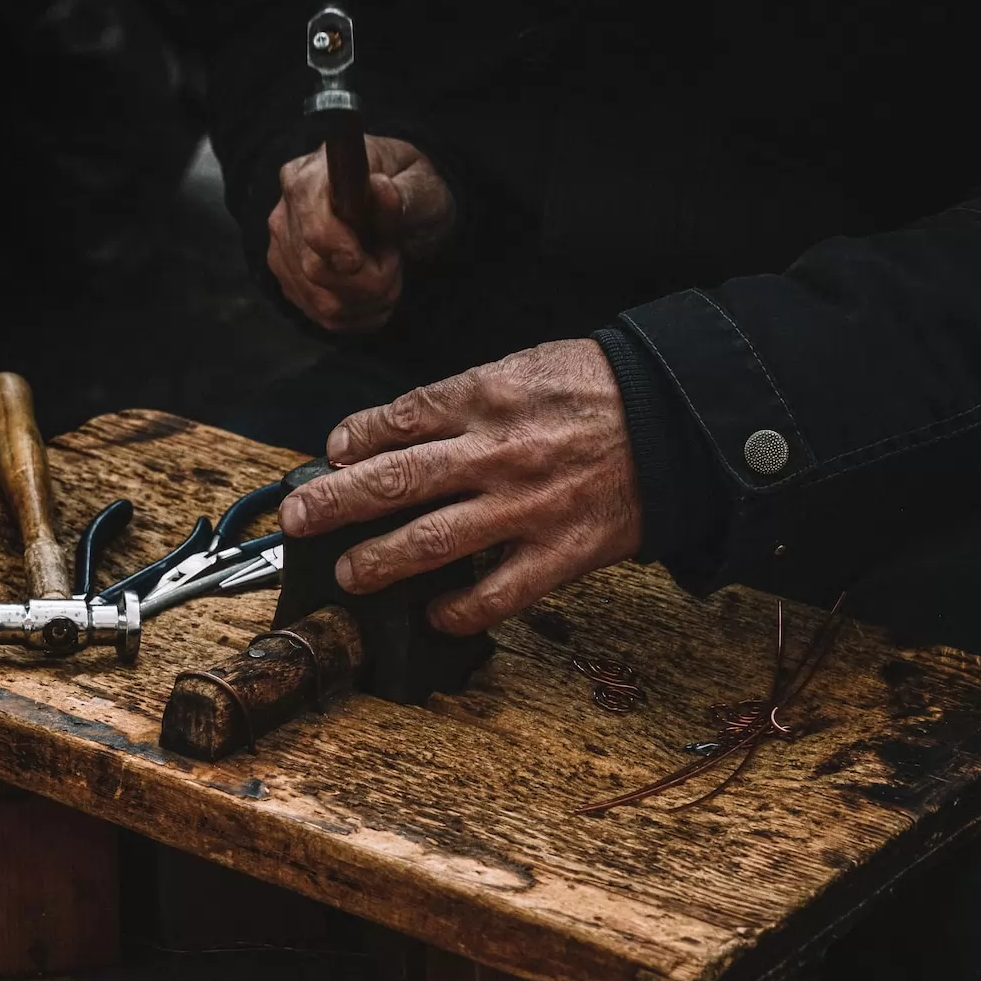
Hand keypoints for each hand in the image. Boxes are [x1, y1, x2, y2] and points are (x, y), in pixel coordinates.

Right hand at [266, 134, 454, 332]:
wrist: (397, 202)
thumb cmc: (407, 188)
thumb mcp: (421, 185)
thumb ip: (404, 193)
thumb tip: (380, 189)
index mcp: (312, 176)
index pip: (312, 223)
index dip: (338, 248)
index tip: (365, 259)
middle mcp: (287, 212)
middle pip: (317, 269)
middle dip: (368, 281)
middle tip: (394, 262)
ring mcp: (284, 248)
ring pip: (322, 300)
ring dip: (367, 302)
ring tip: (389, 278)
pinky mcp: (290, 278)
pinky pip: (321, 315)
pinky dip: (357, 315)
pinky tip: (374, 297)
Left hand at [277, 340, 643, 634]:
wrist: (681, 418)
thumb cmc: (603, 390)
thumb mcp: (526, 366)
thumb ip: (467, 400)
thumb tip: (404, 430)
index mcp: (486, 398)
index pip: (398, 421)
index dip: (354, 440)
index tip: (332, 454)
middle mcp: (495, 452)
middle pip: (395, 481)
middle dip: (336, 503)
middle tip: (299, 519)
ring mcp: (525, 507)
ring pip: (432, 540)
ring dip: (380, 560)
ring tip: (350, 573)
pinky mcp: (560, 552)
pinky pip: (497, 593)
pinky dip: (460, 609)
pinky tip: (435, 614)